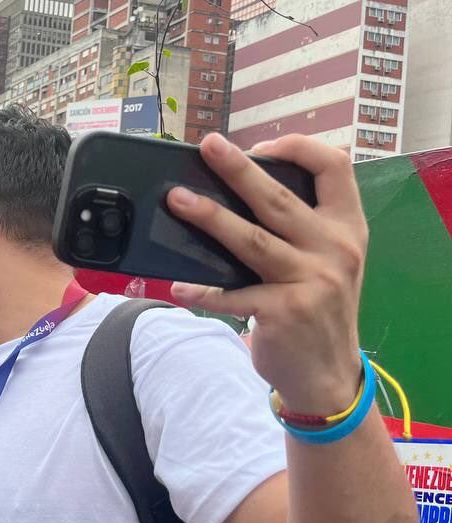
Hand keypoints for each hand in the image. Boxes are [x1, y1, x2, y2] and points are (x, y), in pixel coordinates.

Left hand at [167, 134, 365, 414]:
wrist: (328, 376)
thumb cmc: (316, 307)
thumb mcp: (327, 262)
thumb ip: (300, 228)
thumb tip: (234, 192)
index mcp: (346, 227)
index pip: (335, 167)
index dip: (298, 148)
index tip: (261, 146)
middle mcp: (334, 249)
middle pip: (279, 199)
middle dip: (239, 170)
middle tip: (208, 146)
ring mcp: (311, 281)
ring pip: (251, 240)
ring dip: (210, 218)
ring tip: (176, 199)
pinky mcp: (284, 313)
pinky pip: (231, 295)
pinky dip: (201, 291)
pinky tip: (177, 287)